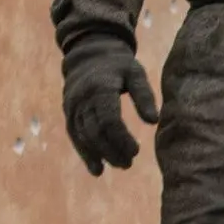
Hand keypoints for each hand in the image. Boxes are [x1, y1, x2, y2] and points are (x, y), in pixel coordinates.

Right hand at [63, 43, 157, 174]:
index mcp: (100, 88)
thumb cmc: (118, 64)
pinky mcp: (69, 114)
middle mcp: (82, 99)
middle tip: (129, 163)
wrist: (88, 54)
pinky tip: (97, 170)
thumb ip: (144, 96)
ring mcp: (73, 108)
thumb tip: (154, 121)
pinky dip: (86, 154)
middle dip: (112, 151)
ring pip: (84, 137)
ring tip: (121, 165)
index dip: (121, 138)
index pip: (109, 119)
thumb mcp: (135, 73)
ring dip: (101, 155)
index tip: (136, 151)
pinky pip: (76, 137)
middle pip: (95, 132)